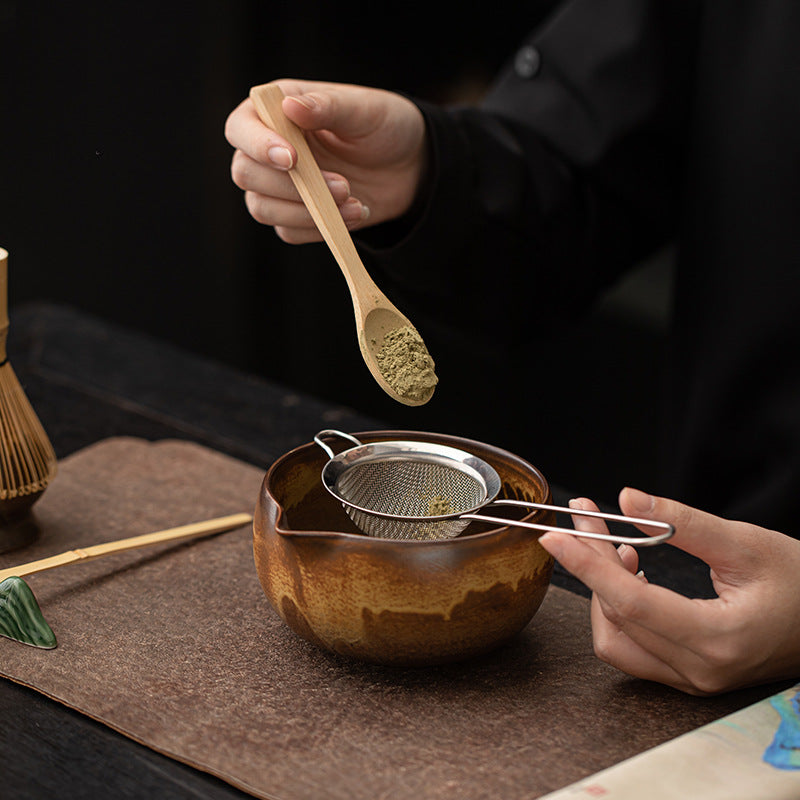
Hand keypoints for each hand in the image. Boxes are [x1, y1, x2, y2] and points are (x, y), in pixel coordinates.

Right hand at [224, 79, 426, 242]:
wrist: (408, 167)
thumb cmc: (382, 127)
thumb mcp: (364, 110)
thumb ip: (327, 107)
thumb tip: (290, 106)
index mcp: (274, 112)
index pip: (240, 128)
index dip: (258, 145)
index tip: (292, 159)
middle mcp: (267, 149)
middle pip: (246, 173)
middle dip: (292, 186)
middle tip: (343, 186)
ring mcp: (279, 186)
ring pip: (262, 208)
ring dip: (307, 212)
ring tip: (354, 202)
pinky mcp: (295, 216)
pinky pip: (289, 232)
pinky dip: (321, 229)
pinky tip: (355, 214)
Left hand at [539, 487, 799, 694]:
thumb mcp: (747, 543)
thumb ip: (684, 521)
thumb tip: (628, 499)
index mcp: (718, 638)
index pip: (631, 603)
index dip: (587, 566)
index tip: (555, 537)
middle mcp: (700, 669)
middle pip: (617, 615)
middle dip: (592, 562)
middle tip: (585, 519)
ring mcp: (693, 679)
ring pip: (616, 640)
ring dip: (603, 590)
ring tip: (617, 547)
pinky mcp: (689, 675)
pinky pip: (633, 649)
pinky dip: (620, 610)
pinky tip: (632, 573)